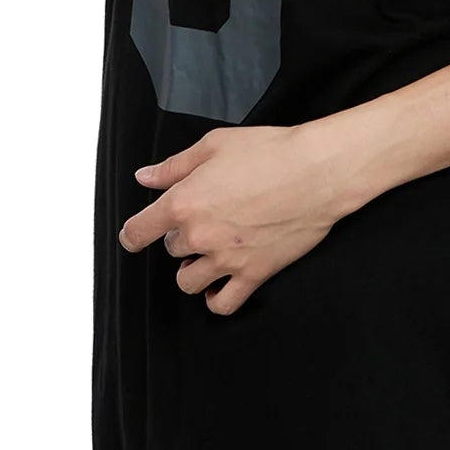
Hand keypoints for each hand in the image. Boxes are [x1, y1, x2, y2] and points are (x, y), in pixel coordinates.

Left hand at [118, 124, 348, 315]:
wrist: (316, 172)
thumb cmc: (271, 153)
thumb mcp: (214, 146)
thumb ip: (174, 166)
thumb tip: (146, 177)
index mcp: (183, 202)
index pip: (138, 231)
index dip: (132, 234)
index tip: (134, 236)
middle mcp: (199, 236)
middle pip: (171, 250)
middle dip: (181, 236)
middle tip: (204, 218)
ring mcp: (226, 259)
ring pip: (188, 282)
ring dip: (193, 269)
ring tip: (208, 254)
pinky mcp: (254, 274)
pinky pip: (223, 304)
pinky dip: (216, 299)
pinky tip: (219, 287)